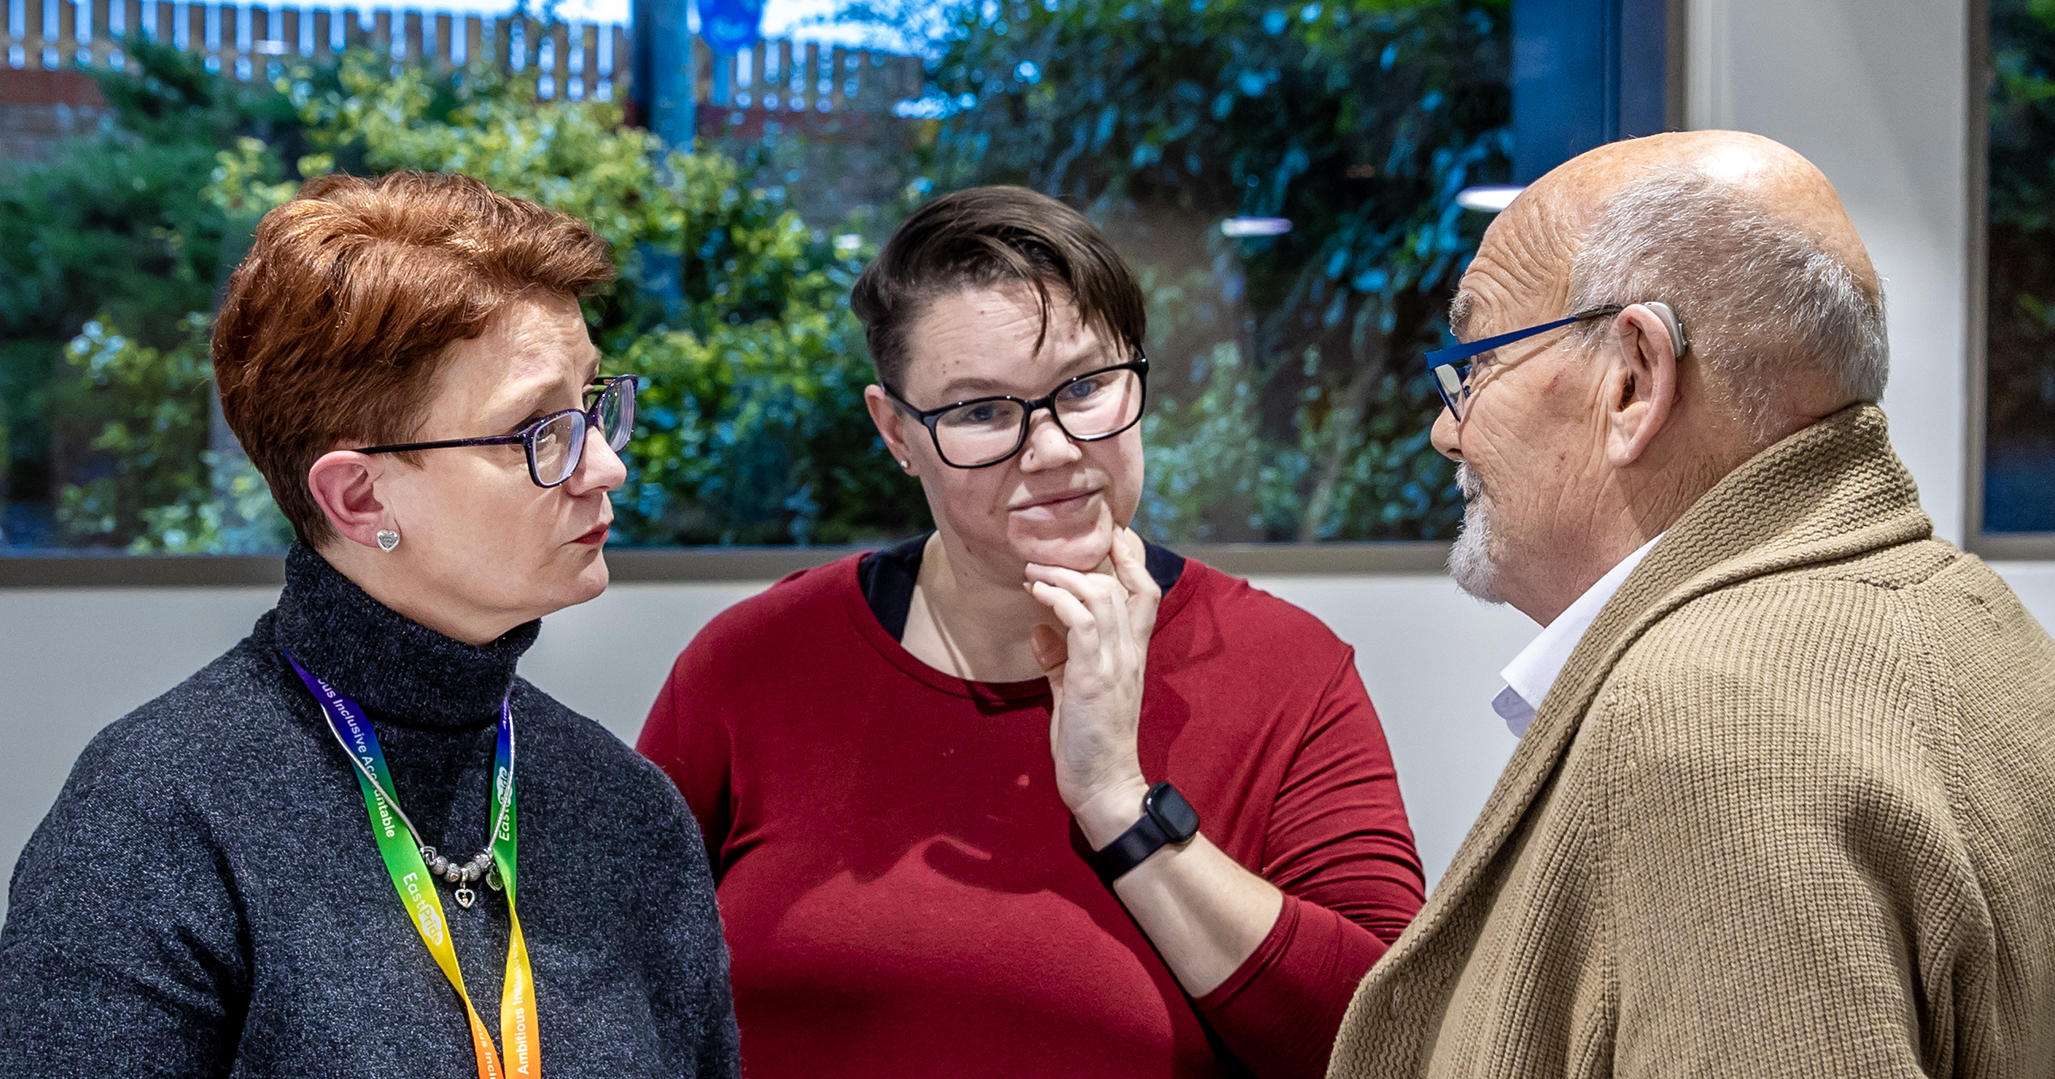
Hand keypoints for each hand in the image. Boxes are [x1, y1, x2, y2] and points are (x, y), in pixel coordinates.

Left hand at [1024, 527, 1161, 818]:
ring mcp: (1115, 663)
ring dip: (1064, 576)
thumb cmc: (1090, 742)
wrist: (1104, 785)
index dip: (1132, 559)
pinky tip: (1039, 595)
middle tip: (1044, 556)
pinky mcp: (1093, 677)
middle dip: (1085, 560)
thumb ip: (1060, 659)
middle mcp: (1130, 652)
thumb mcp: (1073, 691)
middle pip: (1123, 583)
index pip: (1144, 593)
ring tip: (1035, 572)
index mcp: (1131, 654)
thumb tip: (1040, 629)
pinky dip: (1059, 600)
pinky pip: (1080, 622)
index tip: (1110, 536)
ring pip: (1100, 595)